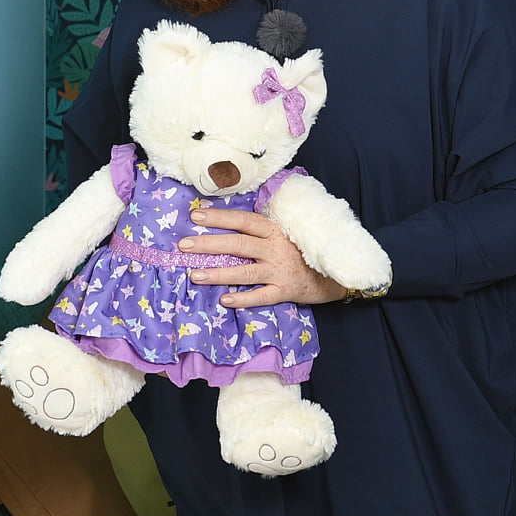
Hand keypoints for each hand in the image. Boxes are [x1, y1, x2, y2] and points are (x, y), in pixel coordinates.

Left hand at [177, 208, 347, 308]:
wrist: (331, 275)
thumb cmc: (299, 252)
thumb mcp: (282, 234)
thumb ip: (258, 229)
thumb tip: (224, 221)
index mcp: (274, 230)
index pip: (243, 220)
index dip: (219, 218)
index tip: (196, 215)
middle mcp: (275, 249)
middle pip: (238, 244)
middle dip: (209, 244)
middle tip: (184, 245)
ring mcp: (279, 271)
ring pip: (245, 272)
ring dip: (218, 273)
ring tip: (195, 275)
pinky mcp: (285, 291)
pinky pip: (262, 296)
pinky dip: (244, 299)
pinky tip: (225, 300)